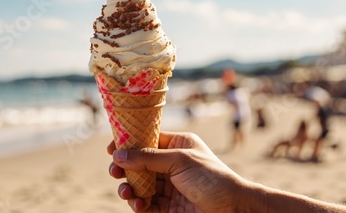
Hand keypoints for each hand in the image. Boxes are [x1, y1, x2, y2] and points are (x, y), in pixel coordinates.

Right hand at [107, 131, 245, 211]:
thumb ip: (148, 158)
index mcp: (177, 146)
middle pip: (138, 164)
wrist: (234, 209)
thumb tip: (118, 154)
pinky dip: (138, 204)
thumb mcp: (179, 161)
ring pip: (139, 185)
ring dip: (128, 188)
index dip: (129, 143)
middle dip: (124, 168)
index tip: (111, 147)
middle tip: (115, 172)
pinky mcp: (167, 207)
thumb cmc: (212, 178)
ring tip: (126, 191)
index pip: (147, 140)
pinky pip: (145, 204)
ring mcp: (168, 186)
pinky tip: (138, 204)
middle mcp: (171, 165)